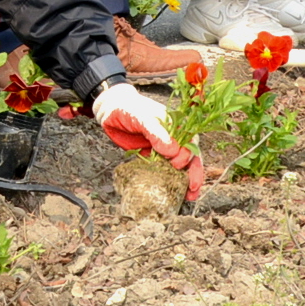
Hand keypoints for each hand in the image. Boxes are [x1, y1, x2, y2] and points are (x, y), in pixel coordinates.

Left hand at [91, 82, 203, 199]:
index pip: (190, 141)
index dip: (188, 155)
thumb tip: (173, 151)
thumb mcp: (142, 118)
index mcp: (176, 125)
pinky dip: (171, 182)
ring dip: (187, 181)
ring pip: (181, 166)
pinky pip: (165, 171)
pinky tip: (176, 193)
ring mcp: (164, 149)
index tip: (177, 164)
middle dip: (194, 172)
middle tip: (193, 188)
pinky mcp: (154, 158)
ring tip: (190, 196)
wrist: (110, 111)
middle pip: (190, 156)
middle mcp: (174, 138)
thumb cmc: (128, 109)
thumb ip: (156, 133)